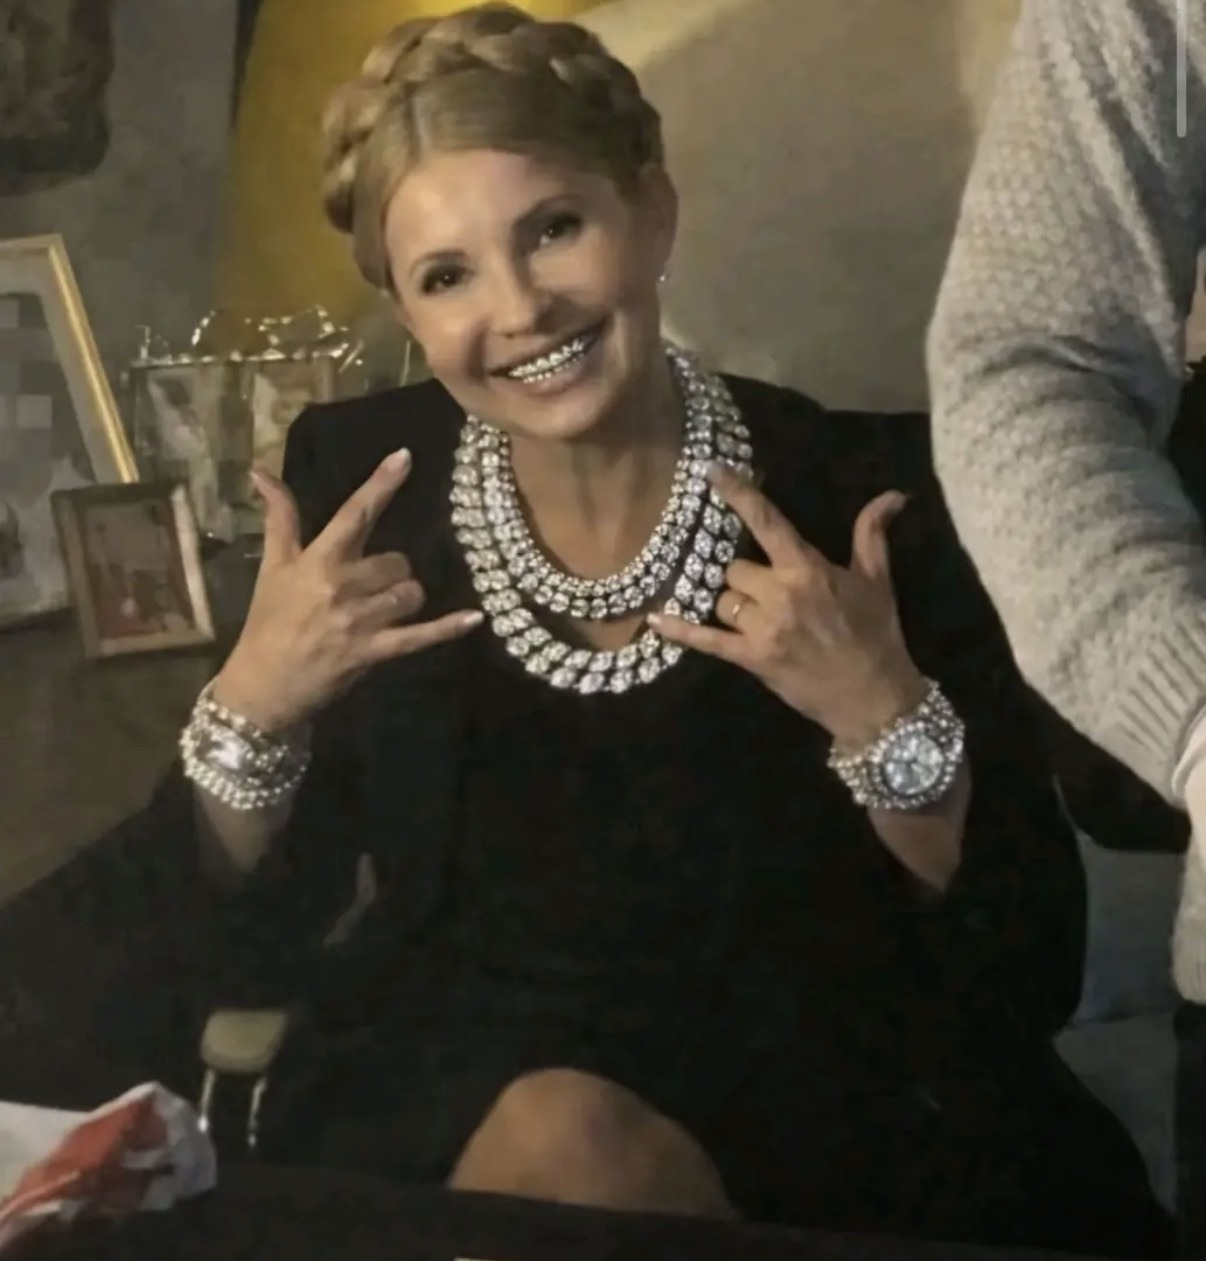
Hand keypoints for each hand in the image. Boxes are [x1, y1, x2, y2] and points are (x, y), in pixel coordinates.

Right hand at [211, 448, 482, 731]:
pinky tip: (475, 618)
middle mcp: (342, 585)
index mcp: (318, 561)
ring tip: (384, 611)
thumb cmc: (269, 623)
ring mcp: (360, 620)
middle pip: (396, 560)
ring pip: (410, 592)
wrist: (261, 685)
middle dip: (393, 570)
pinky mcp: (375, 652)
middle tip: (371, 587)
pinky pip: (420, 636)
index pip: (354, 514)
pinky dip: (448, 627)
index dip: (381, 484)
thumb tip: (260, 470)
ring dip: (406, 598)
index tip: (405, 457)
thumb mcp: (272, 567)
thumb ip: (279, 518)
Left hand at [650, 464, 925, 747]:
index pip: (767, 521)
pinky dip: (679, 630)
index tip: (712, 471)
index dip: (738, 493)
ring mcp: (762, 628)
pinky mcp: (750, 659)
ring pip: (723, 600)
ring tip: (758, 619)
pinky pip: (706, 640)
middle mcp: (780, 593)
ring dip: (733, 604)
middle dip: (746, 577)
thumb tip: (894, 494)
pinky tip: (655, 619)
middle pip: (734, 568)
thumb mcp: (878, 581)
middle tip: (768, 593)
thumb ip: (872, 534)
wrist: (874, 698)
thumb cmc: (876, 636)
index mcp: (807, 569)